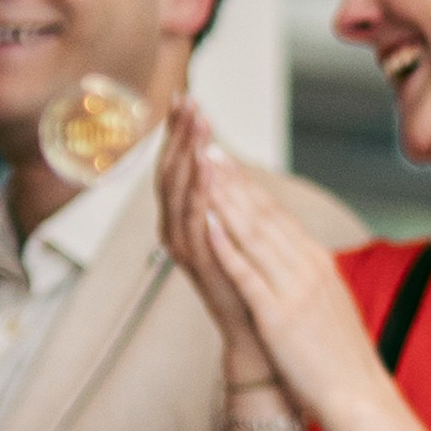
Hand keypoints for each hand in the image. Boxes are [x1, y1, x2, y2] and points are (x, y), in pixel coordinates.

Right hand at [157, 99, 261, 354]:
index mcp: (186, 219)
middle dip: (179, 135)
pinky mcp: (201, 265)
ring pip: (179, 193)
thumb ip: (228, 195)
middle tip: (187, 101)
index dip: (178, 132)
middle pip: (170, 172)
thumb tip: (226, 156)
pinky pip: (195, 222)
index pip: (177, 165)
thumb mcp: (237, 228)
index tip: (184, 97)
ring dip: (187, 156)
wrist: (259, 333)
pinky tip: (205, 166)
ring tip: (197, 125)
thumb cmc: (251, 281)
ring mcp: (187, 249)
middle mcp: (177, 230)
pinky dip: (198, 192)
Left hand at [163, 98, 381, 419]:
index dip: (250, 184)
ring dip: (225, 198)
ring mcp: (294, 290)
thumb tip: (293, 260)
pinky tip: (206, 221)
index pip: (279, 215)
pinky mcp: (279, 316)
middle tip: (207, 145)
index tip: (228, 160)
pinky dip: (226, 244)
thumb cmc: (343, 360)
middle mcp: (307, 268)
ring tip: (201, 168)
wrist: (360, 398)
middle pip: (264, 214)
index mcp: (318, 264)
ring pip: (253, 233)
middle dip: (233, 178)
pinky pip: (248, 272)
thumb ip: (309, 279)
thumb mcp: (328, 306)